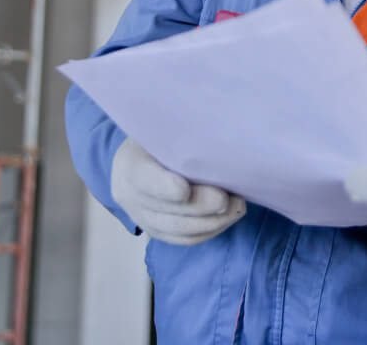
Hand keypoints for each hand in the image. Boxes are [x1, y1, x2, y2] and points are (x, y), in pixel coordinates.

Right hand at [111, 138, 245, 244]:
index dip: (163, 188)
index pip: (142, 179)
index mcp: (129, 163)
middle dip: (200, 208)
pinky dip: (209, 231)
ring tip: (237, 208)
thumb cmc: (159, 132)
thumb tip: (216, 127)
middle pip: (165, 210)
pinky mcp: (157, 231)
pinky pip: (183, 240)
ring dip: (211, 222)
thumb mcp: (164, 125)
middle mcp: (130, 196)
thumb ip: (183, 132)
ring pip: (177, 230)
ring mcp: (142, 217)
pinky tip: (228, 218)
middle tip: (227, 200)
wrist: (137, 156)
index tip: (184, 190)